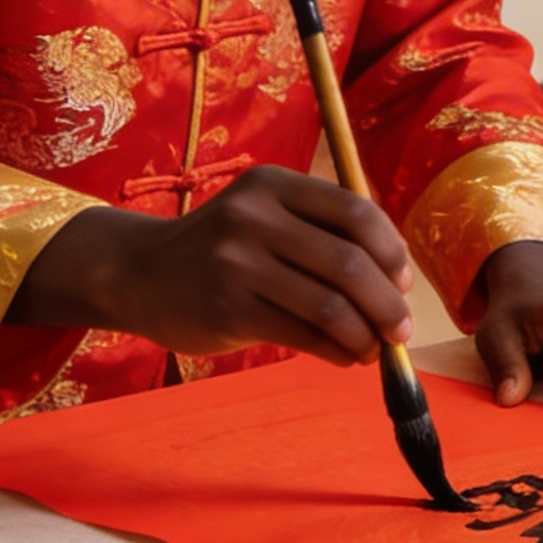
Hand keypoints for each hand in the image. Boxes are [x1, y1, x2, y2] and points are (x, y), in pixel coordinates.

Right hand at [7, 166, 415, 365]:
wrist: (138, 272)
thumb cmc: (219, 247)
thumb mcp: (261, 213)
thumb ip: (318, 231)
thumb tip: (396, 279)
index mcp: (274, 185)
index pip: (356, 212)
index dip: (392, 251)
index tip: (404, 281)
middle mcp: (256, 217)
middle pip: (349, 262)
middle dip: (388, 302)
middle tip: (402, 329)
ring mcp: (239, 263)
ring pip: (330, 305)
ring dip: (366, 335)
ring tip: (375, 349)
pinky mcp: (229, 309)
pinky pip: (304, 335)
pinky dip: (338, 351)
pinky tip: (346, 357)